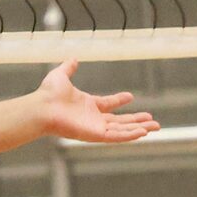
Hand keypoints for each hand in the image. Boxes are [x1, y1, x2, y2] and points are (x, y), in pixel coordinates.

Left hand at [34, 61, 158, 146]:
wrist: (41, 107)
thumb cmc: (47, 95)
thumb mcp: (60, 76)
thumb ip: (68, 68)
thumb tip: (73, 59)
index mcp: (86, 105)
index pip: (107, 104)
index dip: (118, 101)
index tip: (129, 97)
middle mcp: (92, 118)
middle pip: (119, 121)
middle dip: (136, 121)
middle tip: (152, 120)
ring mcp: (94, 128)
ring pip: (122, 130)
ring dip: (139, 128)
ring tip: (155, 126)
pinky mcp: (94, 135)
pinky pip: (116, 137)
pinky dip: (130, 135)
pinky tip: (143, 132)